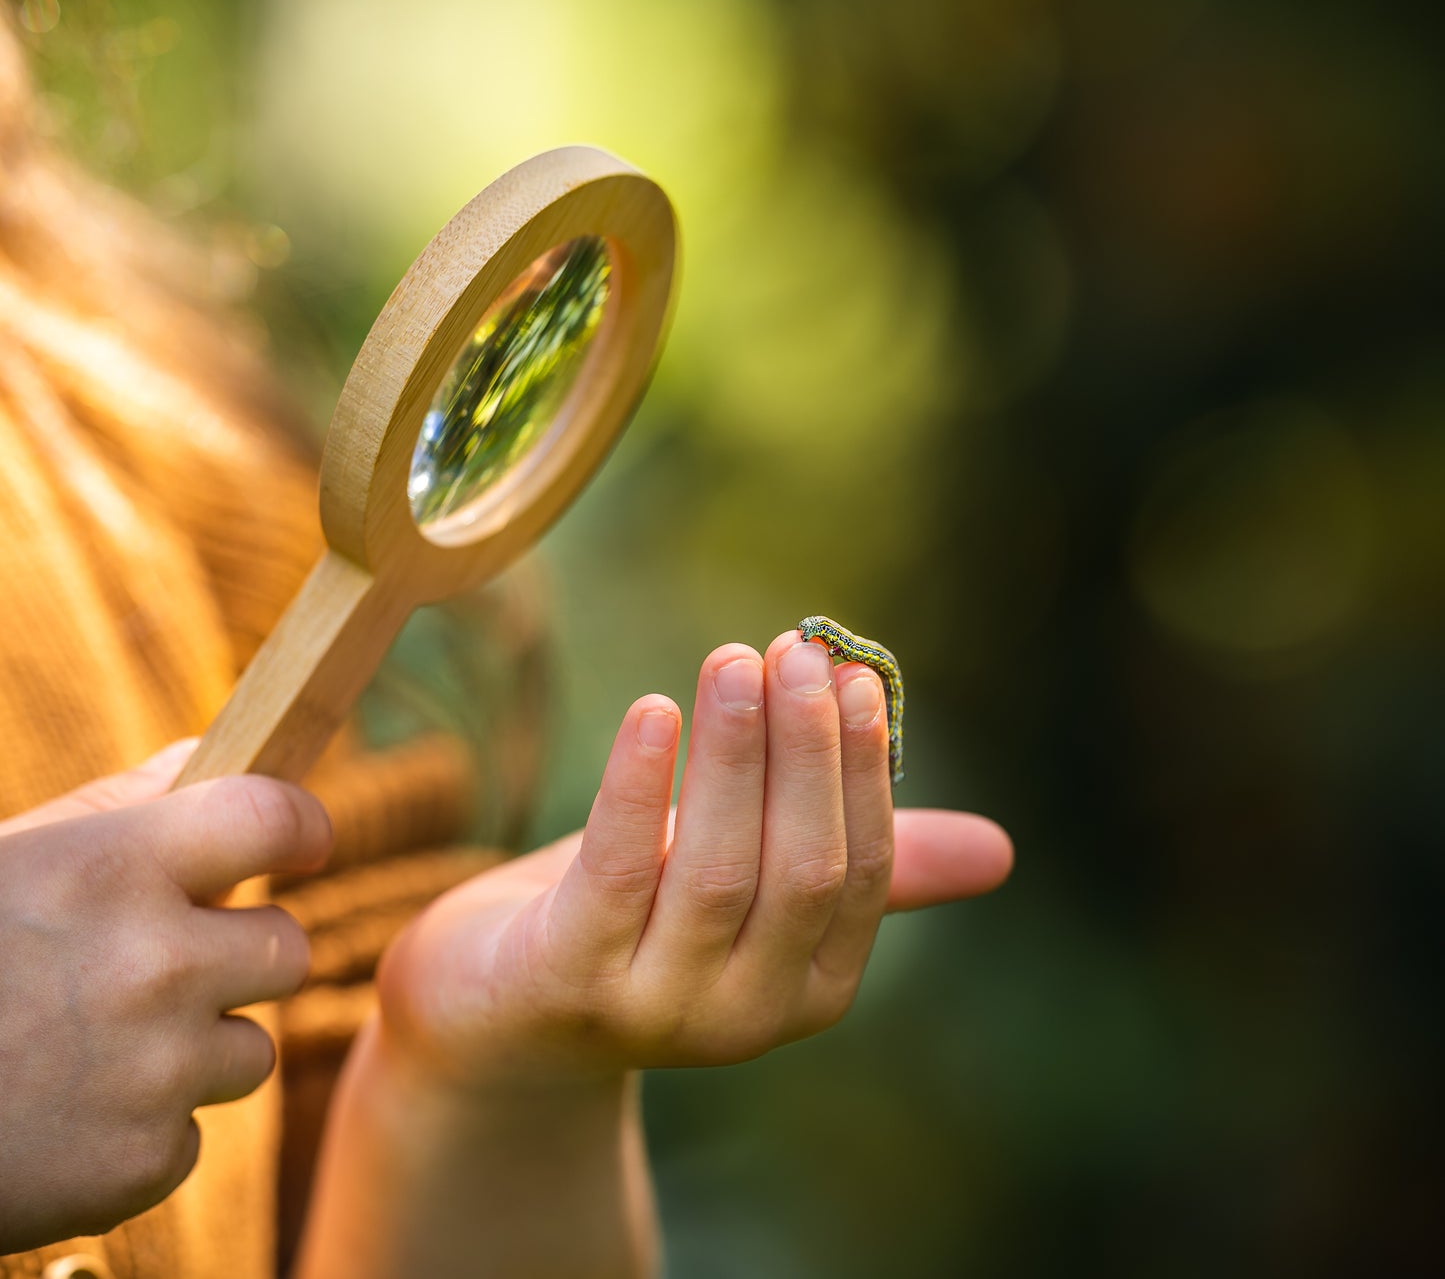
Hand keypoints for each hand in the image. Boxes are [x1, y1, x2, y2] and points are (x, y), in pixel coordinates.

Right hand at [0, 742, 331, 1253]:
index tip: (301, 843)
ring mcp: (155, 1070)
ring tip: (90, 1050)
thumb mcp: (15, 859)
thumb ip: (122, 809)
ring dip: (190, 1051)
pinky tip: (65, 1118)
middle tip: (162, 969)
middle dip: (237, 955)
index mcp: (119, 868)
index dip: (300, 827)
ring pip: (247, 1050)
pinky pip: (191, 1134)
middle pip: (287, 947)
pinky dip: (141, 1132)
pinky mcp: (141, 1163)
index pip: (276, 819)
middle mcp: (156, 963)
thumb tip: (209, 758)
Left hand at [377, 631, 1012, 1090]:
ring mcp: (656, 1009)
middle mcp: (747, 1015)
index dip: (862, 769)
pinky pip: (614, 875)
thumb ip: (858, 858)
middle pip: (799, 869)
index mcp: (809, 986)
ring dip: (734, 754)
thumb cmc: (637, 917)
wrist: (491, 1010)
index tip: (853, 675)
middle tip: (795, 651)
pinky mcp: (565, 983)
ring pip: (717, 869)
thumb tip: (1000, 853)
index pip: (858, 870)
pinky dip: (637, 787)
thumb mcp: (750, 879)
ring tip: (734, 659)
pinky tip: (652, 711)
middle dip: (806, 751)